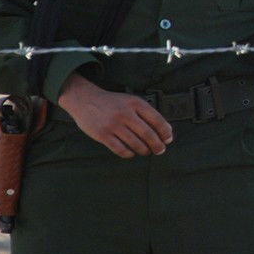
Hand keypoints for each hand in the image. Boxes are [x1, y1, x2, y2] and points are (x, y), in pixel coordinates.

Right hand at [57, 73, 171, 157]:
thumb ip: (147, 113)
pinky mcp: (102, 135)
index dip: (165, 132)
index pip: (157, 120)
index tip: (168, 139)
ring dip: (144, 150)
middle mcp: (125, 113)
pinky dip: (129, 154)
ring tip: (146, 151)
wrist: (85, 100)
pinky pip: (120, 149)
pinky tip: (131, 153)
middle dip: (157, 145)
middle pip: (148, 134)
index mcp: (135, 103)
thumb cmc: (113, 103)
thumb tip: (166, 130)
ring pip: (135, 144)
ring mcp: (113, 125)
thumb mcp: (131, 101)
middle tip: (160, 150)